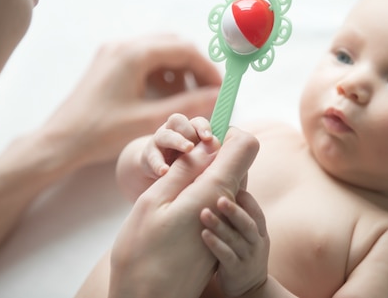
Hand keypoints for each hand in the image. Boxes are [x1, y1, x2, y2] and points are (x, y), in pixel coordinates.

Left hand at [36, 34, 220, 172]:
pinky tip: (165, 96)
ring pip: (160, 50)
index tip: (220, 88)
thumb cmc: (101, 132)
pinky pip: (145, 58)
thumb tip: (218, 96)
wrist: (60, 140)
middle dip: (194, 66)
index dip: (207, 68)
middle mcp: (124, 45)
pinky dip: (161, 73)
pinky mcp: (110, 62)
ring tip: (188, 96)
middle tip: (207, 91)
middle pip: (173, 44)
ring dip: (178, 70)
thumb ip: (188, 104)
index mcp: (134, 55)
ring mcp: (115, 52)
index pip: (184, 49)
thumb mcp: (150, 120)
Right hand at [109, 127, 259, 297]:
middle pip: (234, 163)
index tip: (200, 140)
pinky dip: (199, 198)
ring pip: (222, 183)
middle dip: (210, 155)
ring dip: (201, 178)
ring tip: (170, 191)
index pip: (245, 145)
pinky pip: (214, 203)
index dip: (225, 134)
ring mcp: (223, 223)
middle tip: (177, 165)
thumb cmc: (142, 253)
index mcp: (216, 190)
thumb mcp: (154, 201)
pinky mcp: (216, 234)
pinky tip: (173, 212)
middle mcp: (228, 205)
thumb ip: (184, 170)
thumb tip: (205, 146)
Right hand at [144, 114, 215, 177]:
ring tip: (187, 150)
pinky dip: (158, 164)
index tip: (209, 138)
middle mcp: (174, 131)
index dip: (203, 127)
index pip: (197, 122)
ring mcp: (160, 142)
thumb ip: (209, 152)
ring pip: (165, 136)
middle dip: (188, 131)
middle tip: (195, 145)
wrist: (160, 171)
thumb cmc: (187, 163)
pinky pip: (152, 157)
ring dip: (177, 141)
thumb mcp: (199, 156)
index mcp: (189, 129)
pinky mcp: (149, 156)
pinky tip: (164, 171)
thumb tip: (223, 151)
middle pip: (178, 121)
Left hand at [201, 190, 269, 296]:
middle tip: (219, 198)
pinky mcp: (236, 270)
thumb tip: (226, 187)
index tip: (233, 186)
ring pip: (235, 239)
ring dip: (220, 225)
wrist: (252, 288)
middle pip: (248, 224)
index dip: (247, 200)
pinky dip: (215, 245)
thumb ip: (240, 217)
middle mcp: (256, 243)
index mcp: (260, 232)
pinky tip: (204, 234)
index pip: (256, 213)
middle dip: (234, 211)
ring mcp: (248, 257)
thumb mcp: (249, 236)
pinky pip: (226, 256)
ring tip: (204, 213)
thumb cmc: (244, 254)